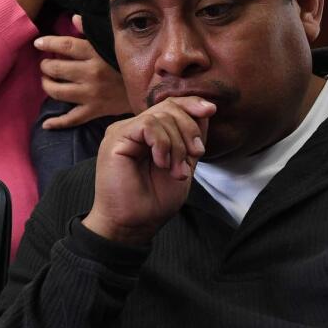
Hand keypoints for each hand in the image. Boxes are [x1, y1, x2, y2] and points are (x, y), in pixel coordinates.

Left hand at [34, 15, 129, 127]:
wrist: (148, 89)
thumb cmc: (125, 63)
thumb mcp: (111, 43)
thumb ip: (91, 31)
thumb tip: (74, 18)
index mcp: (95, 54)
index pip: (65, 45)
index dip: (48, 43)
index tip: (38, 43)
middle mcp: (90, 74)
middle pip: (56, 68)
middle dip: (45, 66)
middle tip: (45, 65)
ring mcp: (91, 94)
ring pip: (57, 92)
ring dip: (46, 85)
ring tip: (47, 81)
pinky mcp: (94, 111)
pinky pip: (72, 119)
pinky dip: (57, 123)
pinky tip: (46, 123)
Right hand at [82, 96, 213, 244]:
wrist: (135, 223)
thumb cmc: (155, 200)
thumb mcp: (184, 164)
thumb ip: (190, 139)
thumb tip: (206, 111)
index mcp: (149, 133)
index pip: (170, 105)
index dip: (191, 103)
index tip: (211, 111)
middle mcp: (135, 128)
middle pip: (169, 108)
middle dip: (189, 130)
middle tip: (195, 156)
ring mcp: (123, 131)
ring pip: (160, 116)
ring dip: (177, 145)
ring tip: (176, 171)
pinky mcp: (116, 138)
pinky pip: (147, 126)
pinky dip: (162, 144)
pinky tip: (162, 163)